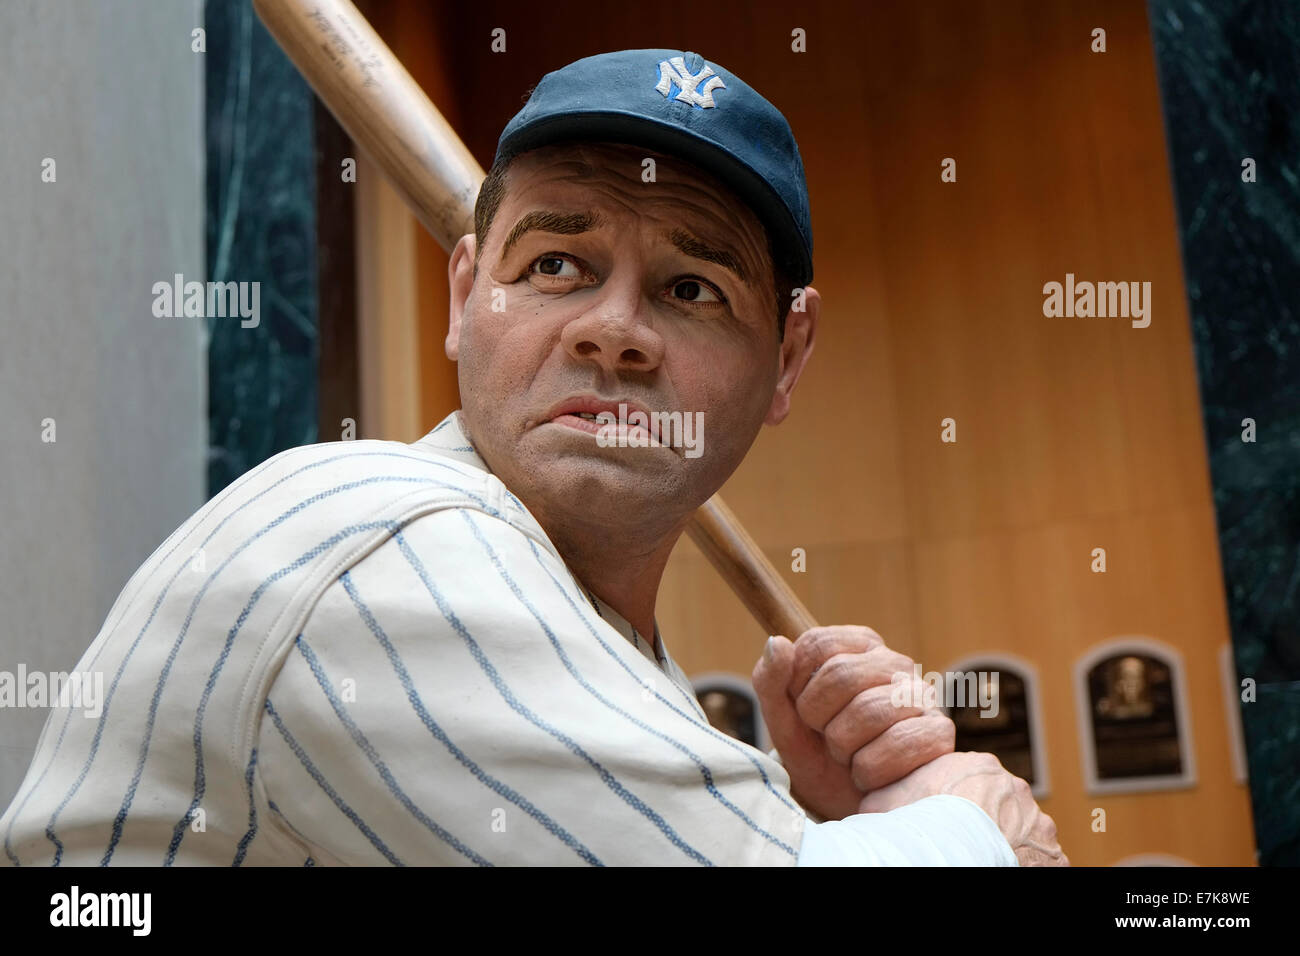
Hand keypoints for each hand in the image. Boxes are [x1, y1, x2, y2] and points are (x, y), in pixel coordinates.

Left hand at [752, 625, 955, 821]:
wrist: (846, 806)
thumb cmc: (817, 753)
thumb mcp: (784, 720)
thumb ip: (772, 680)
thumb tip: (777, 642)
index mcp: (858, 646)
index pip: (818, 644)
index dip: (797, 683)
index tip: (801, 709)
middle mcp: (895, 663)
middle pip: (842, 674)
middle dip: (818, 717)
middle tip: (825, 737)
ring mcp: (922, 695)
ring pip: (869, 710)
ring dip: (843, 747)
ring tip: (848, 756)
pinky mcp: (939, 732)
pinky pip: (897, 744)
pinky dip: (870, 769)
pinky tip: (871, 774)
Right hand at [859, 751, 1068, 865]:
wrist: (954, 850)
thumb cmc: (916, 822)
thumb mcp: (881, 799)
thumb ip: (884, 790)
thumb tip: (867, 793)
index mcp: (978, 768)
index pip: (968, 783)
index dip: (952, 805)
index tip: (940, 823)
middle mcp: (1015, 790)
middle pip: (999, 808)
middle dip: (985, 825)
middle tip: (961, 845)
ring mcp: (1038, 823)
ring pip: (1022, 836)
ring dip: (1006, 848)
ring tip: (979, 860)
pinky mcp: (1052, 856)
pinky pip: (1038, 862)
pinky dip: (1021, 867)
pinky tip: (997, 869)